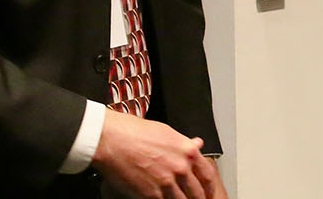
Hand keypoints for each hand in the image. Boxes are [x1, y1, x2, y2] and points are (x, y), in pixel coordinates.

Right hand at [92, 109, 222, 198]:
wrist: (112, 140)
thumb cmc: (134, 132)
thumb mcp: (166, 132)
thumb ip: (184, 142)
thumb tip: (197, 143)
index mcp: (187, 152)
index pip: (208, 175)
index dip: (210, 187)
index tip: (209, 192)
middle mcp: (180, 168)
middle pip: (197, 193)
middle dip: (197, 198)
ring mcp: (166, 183)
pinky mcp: (151, 195)